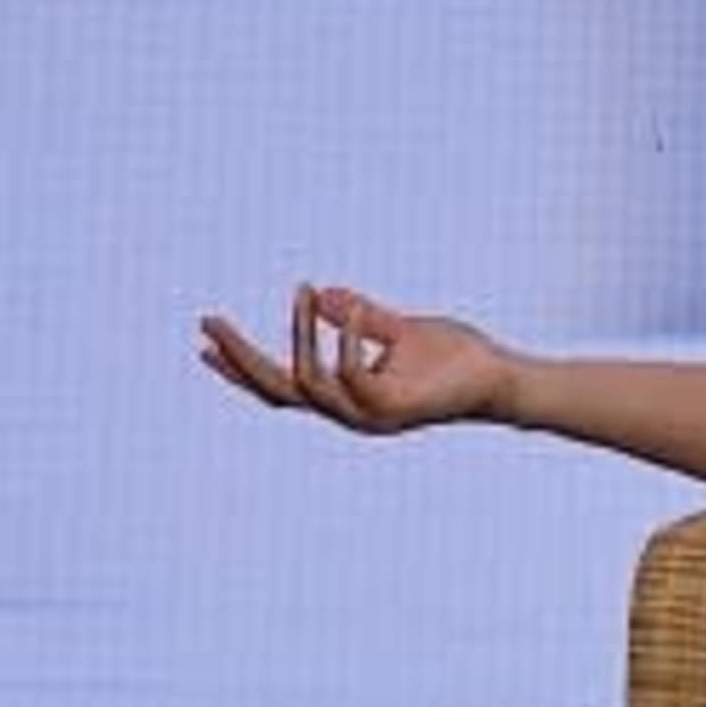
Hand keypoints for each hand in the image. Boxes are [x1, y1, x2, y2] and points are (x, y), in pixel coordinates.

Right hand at [198, 285, 510, 436]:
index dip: (238, 369)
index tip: (202, 342)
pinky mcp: (397, 409)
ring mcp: (371, 416)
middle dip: (239, 359)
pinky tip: (352, 308)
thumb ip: (362, 316)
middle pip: (277, 392)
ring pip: (310, 384)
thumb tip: (325, 293)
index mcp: (345, 396)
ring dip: (300, 334)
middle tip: (209, 320)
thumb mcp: (400, 329)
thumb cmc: (457, 359)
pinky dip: (349, 341)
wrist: (504, 378)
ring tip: (304, 291)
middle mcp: (350, 412)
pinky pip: (356, 377)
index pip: (279, 387)